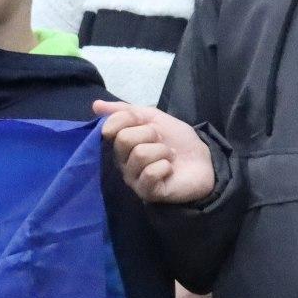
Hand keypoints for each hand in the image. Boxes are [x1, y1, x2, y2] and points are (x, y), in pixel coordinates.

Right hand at [94, 101, 214, 204]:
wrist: (202, 160)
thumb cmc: (176, 140)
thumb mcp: (153, 117)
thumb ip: (126, 111)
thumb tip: (95, 105)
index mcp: (121, 143)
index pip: (110, 127)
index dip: (130, 119)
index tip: (146, 121)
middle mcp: (122, 162)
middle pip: (124, 139)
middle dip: (150, 134)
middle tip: (161, 141)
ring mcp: (133, 179)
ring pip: (139, 154)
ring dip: (161, 151)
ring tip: (169, 156)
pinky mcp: (147, 192)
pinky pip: (150, 173)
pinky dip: (165, 166)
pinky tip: (169, 170)